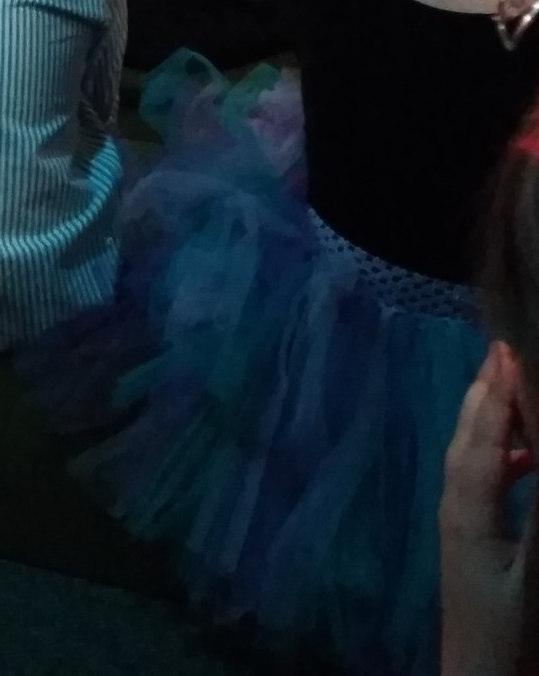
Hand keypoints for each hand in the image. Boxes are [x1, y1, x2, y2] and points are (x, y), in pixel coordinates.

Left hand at [440, 343, 532, 675]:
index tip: (509, 351)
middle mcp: (456, 510)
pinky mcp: (468, 543)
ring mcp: (459, 526)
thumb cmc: (512, 635)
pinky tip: (526, 459)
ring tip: (516, 393)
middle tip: (503, 353)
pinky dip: (500, 458)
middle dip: (484, 395)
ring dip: (490, 422)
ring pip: (471, 458)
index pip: (483, 439)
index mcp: (470, 512)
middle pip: (467, 439)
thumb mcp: (536, 575)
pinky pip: (480, 483)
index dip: (497, 395)